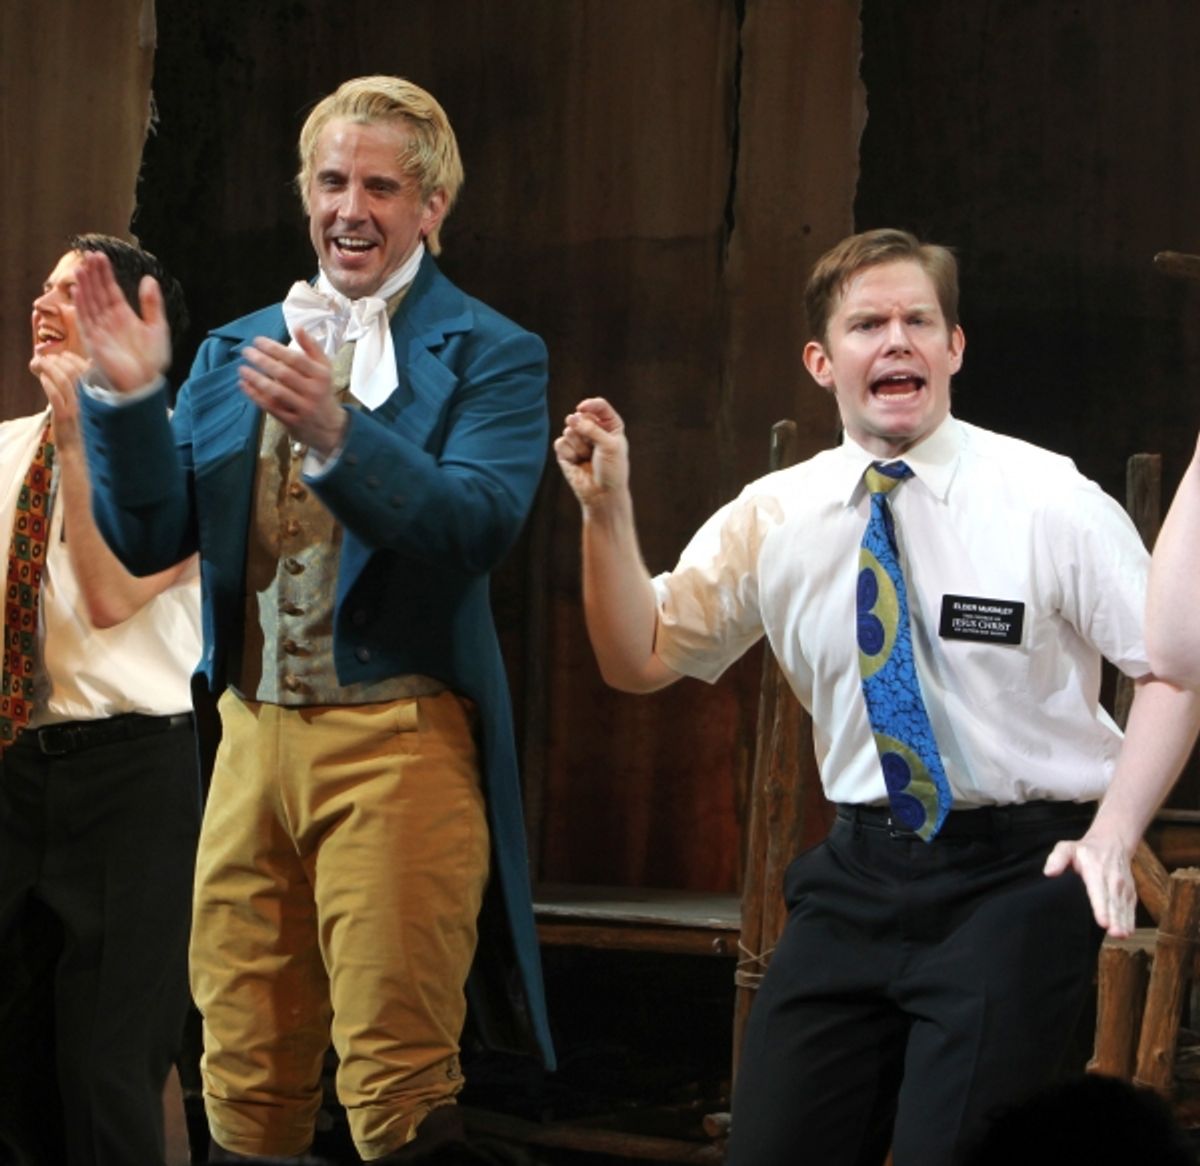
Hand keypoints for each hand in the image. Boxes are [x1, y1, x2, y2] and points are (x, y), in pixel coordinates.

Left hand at [28, 350, 88, 445]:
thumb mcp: (92, 401)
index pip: (87, 369)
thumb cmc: (84, 423)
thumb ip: (91, 381)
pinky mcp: (65, 416)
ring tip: (42, 364)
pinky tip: (42, 378)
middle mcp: (90, 399)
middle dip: (59, 361)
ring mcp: (78, 408)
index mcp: (98, 394)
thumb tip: (91, 361)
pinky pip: (55, 397)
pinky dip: (48, 384)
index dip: (74, 359)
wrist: (79, 448)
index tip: (63, 355)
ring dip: (51, 368)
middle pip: (74, 372)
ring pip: (64, 381)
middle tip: (49, 358)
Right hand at [74, 252, 170, 392]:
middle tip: (89, 254)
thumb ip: (152, 304)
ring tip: (82, 267)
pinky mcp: (94, 342)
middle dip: (93, 274)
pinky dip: (81, 305)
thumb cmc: (151, 360)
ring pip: (89, 303)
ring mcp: (99, 330)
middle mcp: (108, 320)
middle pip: (97, 292)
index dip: (105, 273)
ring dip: (85, 285)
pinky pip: (85, 320)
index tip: (100, 256)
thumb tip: (149, 278)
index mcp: (122, 315)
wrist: (145, 384)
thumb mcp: (157, 327)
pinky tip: (79, 290)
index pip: (110, 289)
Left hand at [239, 327, 347, 455]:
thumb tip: (298, 327)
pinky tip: (244, 385)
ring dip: (256, 379)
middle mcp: (313, 391)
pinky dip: (255, 395)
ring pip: (276, 391)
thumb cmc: (323, 391)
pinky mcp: (293, 421)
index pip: (295, 359)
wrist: (331, 427)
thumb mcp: (325, 369)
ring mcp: (303, 408)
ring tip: (242, 368)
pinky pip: (271, 406)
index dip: (274, 349)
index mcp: (321, 375)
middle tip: (246, 352)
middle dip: (262, 361)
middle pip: (284, 374)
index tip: (258, 341)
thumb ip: (312, 348)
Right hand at [554, 397, 629, 506]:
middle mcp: (594, 430)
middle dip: (584, 431)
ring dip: (579, 445)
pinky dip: (569, 453)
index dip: (590, 404)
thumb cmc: (612, 470)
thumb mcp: (609, 445)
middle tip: (594, 448)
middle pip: (581, 416)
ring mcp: (578, 440)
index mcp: (610, 426)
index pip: (599, 406)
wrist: (602, 495)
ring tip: (587, 458)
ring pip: (569, 429)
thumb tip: (571, 418)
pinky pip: (560, 442)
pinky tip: (577, 462)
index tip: (582, 408)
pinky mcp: (566, 452)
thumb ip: (591, 428)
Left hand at [1044, 829, 1136, 936]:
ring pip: (1123, 907)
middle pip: (1113, 903)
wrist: (1112, 843)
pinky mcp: (1129, 892)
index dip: (1101, 908)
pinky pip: (1130, 908)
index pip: (1098, 892)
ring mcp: (1122, 887)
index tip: (1102, 922)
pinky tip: (1128, 931)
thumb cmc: (1085, 850)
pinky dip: (1130, 919)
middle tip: (1115, 934)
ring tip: (1121, 935)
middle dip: (1115, 919)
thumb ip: (1057, 858)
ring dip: (1123, 922)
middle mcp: (1112, 880)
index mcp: (1095, 870)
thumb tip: (1049, 872)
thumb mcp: (1067, 848)